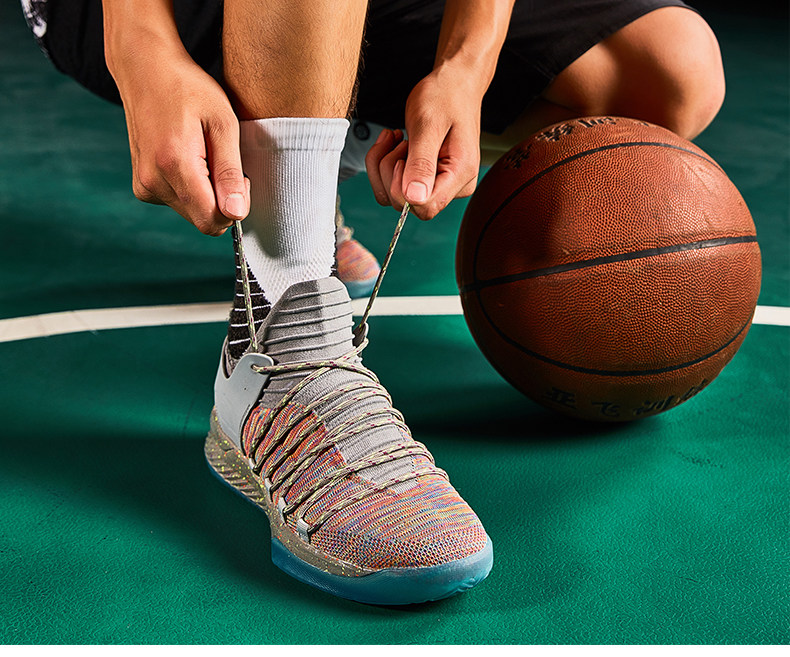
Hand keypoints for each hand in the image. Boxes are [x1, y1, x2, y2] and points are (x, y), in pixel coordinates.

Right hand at [112, 41, 249, 235]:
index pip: (212, 220)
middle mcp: (153, 180)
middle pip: (202, 220)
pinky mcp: (142, 185)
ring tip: (202, 154)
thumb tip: (236, 214)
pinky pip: (178, 203)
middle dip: (221, 200)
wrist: (146, 70)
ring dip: (206, 193)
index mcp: (174, 164)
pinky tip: (187, 158)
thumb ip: (230, 172)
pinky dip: (191, 189)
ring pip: (192, 213)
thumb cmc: (189, 89)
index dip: (234, 207)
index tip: (240, 178)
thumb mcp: (223, 124)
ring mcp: (144, 185)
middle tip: (221, 161)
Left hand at [365, 64, 481, 219]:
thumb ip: (421, 163)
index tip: (402, 153)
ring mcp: (439, 185)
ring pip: (395, 197)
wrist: (453, 85)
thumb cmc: (444, 97)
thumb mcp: (428, 125)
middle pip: (406, 204)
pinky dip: (384, 164)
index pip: (425, 207)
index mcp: (460, 174)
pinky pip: (393, 186)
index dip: (402, 187)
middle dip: (390, 171)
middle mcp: (453, 186)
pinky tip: (394, 143)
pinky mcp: (426, 180)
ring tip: (397, 138)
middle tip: (399, 140)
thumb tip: (414, 199)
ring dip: (384, 165)